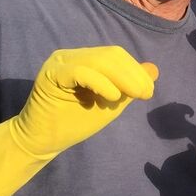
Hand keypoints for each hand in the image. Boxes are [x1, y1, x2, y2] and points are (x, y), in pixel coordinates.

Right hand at [0, 46, 157, 195]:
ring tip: (129, 97)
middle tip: (144, 94)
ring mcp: (59, 62)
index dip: (135, 70)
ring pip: (98, 60)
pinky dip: (100, 83)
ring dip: (121, 79)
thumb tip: (152, 70)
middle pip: (110, 55)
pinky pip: (81, 71)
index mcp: (85, 59)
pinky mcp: (51, 74)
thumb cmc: (74, 122)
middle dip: (132, 74)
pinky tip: (111, 97)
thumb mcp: (110, 104)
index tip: (148, 92)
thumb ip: (129, 87)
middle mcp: (71, 55)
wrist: (42, 140)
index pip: (116, 55)